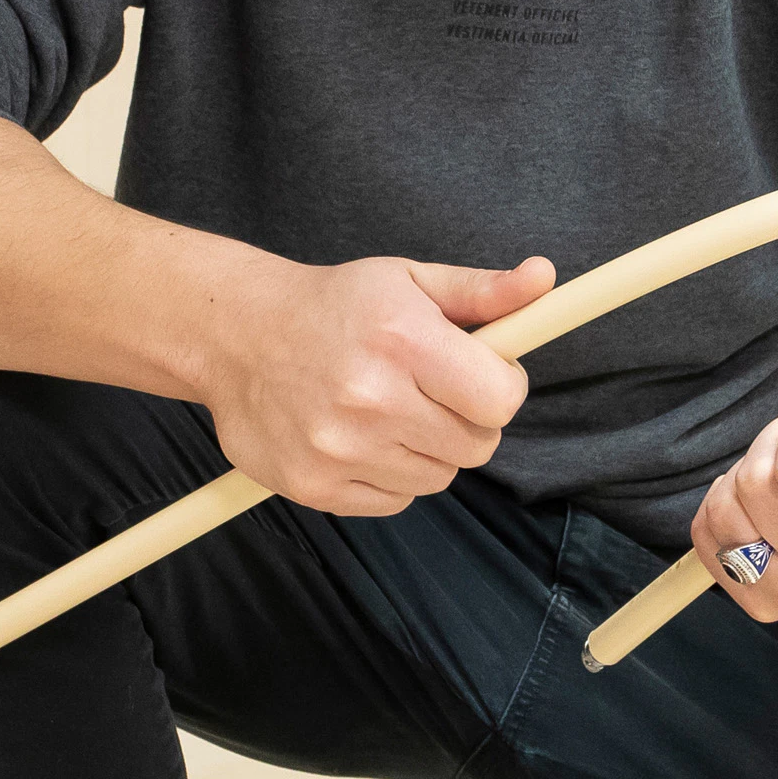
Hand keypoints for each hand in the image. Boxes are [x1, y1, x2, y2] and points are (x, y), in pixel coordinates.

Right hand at [197, 253, 553, 515]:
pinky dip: (388, 475)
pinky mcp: (314, 485)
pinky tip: (359, 437)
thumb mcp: (408, 281)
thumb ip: (481, 290)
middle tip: (428, 391)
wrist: (235, 335)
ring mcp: (340, 448)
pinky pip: (394, 501)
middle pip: (476, 446)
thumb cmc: (332, 306)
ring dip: (426, 449)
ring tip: (386, 411)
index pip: (501, 401)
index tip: (480, 373)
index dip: (501, 388)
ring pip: (437, 477)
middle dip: (466, 420)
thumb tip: (542, 277)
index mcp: (402, 339)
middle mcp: (371, 398)